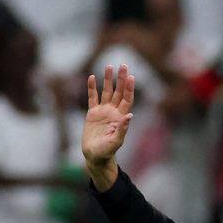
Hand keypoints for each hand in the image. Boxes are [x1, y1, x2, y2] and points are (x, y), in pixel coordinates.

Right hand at [81, 64, 134, 190]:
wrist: (94, 157)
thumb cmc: (107, 152)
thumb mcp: (115, 142)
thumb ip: (122, 129)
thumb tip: (130, 116)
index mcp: (121, 118)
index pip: (127, 99)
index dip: (129, 88)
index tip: (131, 77)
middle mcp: (113, 112)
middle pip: (118, 92)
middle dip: (121, 79)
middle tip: (123, 65)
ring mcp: (103, 112)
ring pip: (106, 92)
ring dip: (108, 79)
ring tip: (109, 66)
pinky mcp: (92, 114)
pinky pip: (92, 98)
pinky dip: (92, 88)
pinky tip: (92, 77)